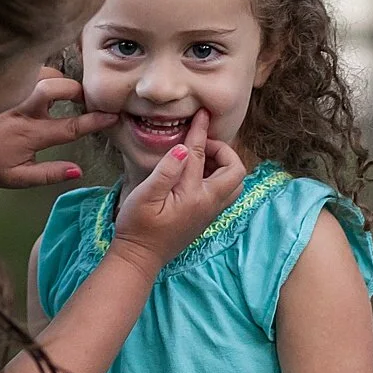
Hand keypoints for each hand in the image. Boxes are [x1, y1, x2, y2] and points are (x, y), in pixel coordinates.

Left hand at [0, 70, 116, 187]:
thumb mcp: (17, 178)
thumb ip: (49, 174)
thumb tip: (77, 171)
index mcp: (30, 134)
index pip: (70, 127)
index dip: (94, 121)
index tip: (112, 116)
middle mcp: (23, 109)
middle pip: (60, 89)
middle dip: (79, 92)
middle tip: (86, 100)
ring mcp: (13, 93)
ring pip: (44, 74)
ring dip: (60, 80)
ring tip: (66, 91)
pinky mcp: (3, 83)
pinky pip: (29, 69)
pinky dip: (42, 72)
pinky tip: (45, 82)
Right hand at [111, 111, 247, 270]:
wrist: (139, 257)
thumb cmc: (137, 226)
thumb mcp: (145, 195)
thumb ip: (166, 171)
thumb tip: (184, 149)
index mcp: (194, 196)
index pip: (200, 155)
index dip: (200, 132)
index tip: (202, 115)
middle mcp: (209, 204)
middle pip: (235, 171)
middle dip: (223, 151)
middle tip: (200, 145)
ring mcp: (210, 212)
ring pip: (234, 183)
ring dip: (223, 165)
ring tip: (198, 157)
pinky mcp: (206, 217)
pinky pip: (224, 192)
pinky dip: (218, 176)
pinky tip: (195, 173)